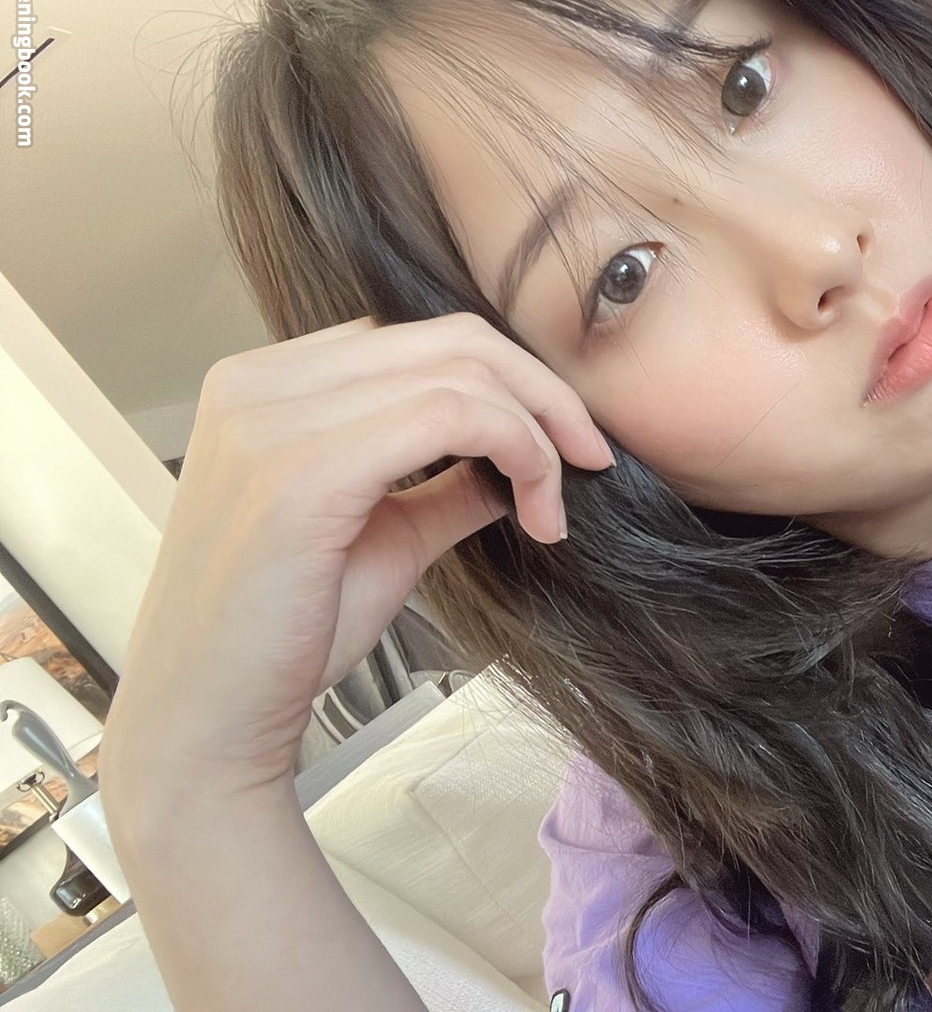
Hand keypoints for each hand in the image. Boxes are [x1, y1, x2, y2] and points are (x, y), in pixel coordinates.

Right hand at [100, 312, 613, 799]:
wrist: (212, 722)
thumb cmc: (287, 636)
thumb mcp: (386, 536)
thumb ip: (443, 483)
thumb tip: (518, 458)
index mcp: (264, 385)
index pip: (418, 340)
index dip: (509, 382)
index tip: (564, 447)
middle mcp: (257, 384)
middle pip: (450, 340)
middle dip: (543, 395)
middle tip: (590, 459)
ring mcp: (270, 421)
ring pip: (461, 374)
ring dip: (538, 435)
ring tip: (552, 508)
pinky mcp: (299, 473)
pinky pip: (451, 416)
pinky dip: (519, 454)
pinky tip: (536, 517)